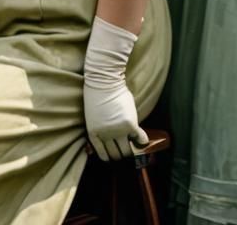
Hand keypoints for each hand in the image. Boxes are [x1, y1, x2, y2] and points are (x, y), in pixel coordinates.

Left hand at [82, 17, 147, 160]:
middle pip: (117, 154)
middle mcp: (105, 135)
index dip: (110, 157)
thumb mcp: (93, 116)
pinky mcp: (130, 124)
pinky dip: (143, 142)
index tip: (115, 156)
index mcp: (93, 133)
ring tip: (135, 146)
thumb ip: (100, 129)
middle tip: (127, 150)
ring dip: (132, 150)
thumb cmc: (97, 94)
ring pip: (128, 150)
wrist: (103, 80)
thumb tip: (110, 141)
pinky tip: (143, 140)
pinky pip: (140, 139)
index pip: (103, 154)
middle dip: (122, 154)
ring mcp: (118, 130)